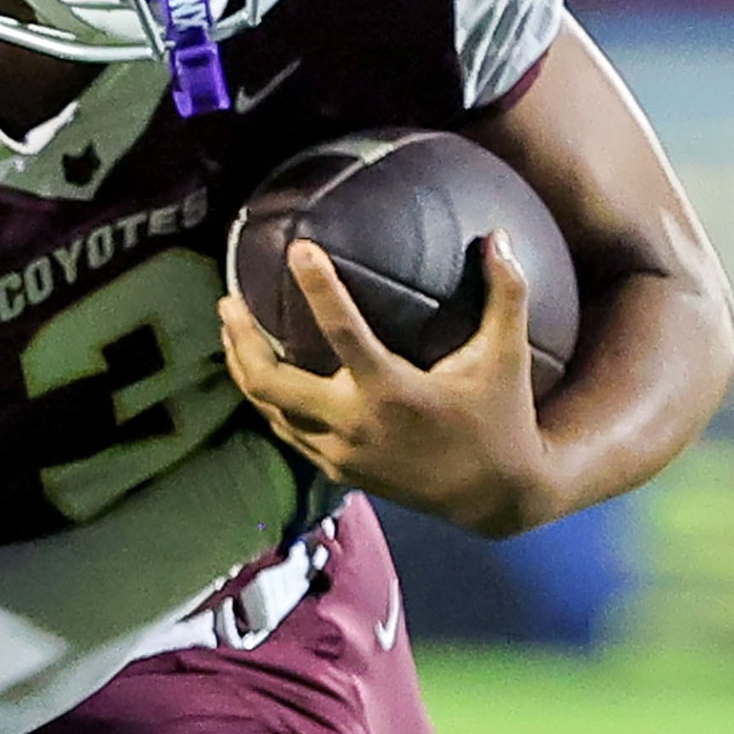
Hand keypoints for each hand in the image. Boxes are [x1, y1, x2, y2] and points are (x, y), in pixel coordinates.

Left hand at [218, 233, 557, 536]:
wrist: (495, 497)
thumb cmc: (500, 419)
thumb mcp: (506, 357)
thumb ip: (506, 294)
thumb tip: (498, 235)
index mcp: (393, 393)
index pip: (342, 333)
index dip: (318, 288)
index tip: (298, 248)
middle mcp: (355, 425)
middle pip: (270, 382)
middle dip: (241, 340)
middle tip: (227, 301)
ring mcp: (339, 453)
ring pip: (267, 409)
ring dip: (243, 368)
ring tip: (231, 328)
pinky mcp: (336, 471)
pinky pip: (285, 431)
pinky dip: (266, 400)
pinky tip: (257, 372)